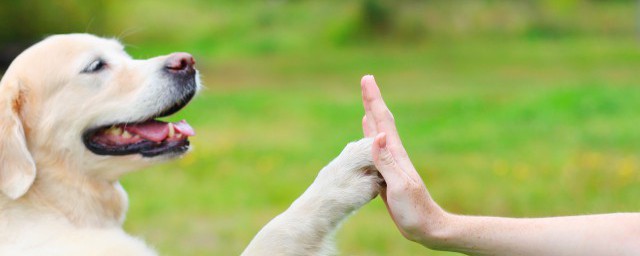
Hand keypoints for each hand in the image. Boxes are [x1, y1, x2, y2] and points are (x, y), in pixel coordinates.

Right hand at [360, 75, 447, 245]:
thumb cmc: (415, 210)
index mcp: (396, 154)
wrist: (427, 227)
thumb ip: (387, 162)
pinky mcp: (387, 174)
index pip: (382, 121)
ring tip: (367, 103)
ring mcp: (392, 164)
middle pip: (381, 122)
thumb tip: (377, 135)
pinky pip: (376, 151)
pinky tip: (370, 136)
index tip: (367, 79)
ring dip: (372, 117)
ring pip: (378, 134)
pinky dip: (371, 138)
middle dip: (373, 101)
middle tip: (366, 81)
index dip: (374, 100)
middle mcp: (394, 155)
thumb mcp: (399, 186)